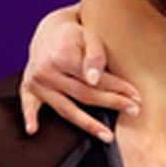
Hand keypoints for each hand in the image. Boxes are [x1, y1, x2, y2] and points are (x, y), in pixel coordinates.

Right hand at [20, 6, 141, 142]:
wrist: (50, 30)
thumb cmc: (75, 34)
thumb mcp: (89, 36)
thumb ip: (95, 55)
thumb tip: (94, 78)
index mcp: (63, 57)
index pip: (96, 80)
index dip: (119, 89)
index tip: (136, 97)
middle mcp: (47, 71)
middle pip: (85, 96)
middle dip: (112, 104)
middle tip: (134, 111)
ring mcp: (37, 82)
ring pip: (65, 109)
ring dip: (87, 124)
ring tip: (107, 136)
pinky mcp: (29, 87)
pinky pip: (28, 105)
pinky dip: (29, 117)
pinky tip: (33, 130)